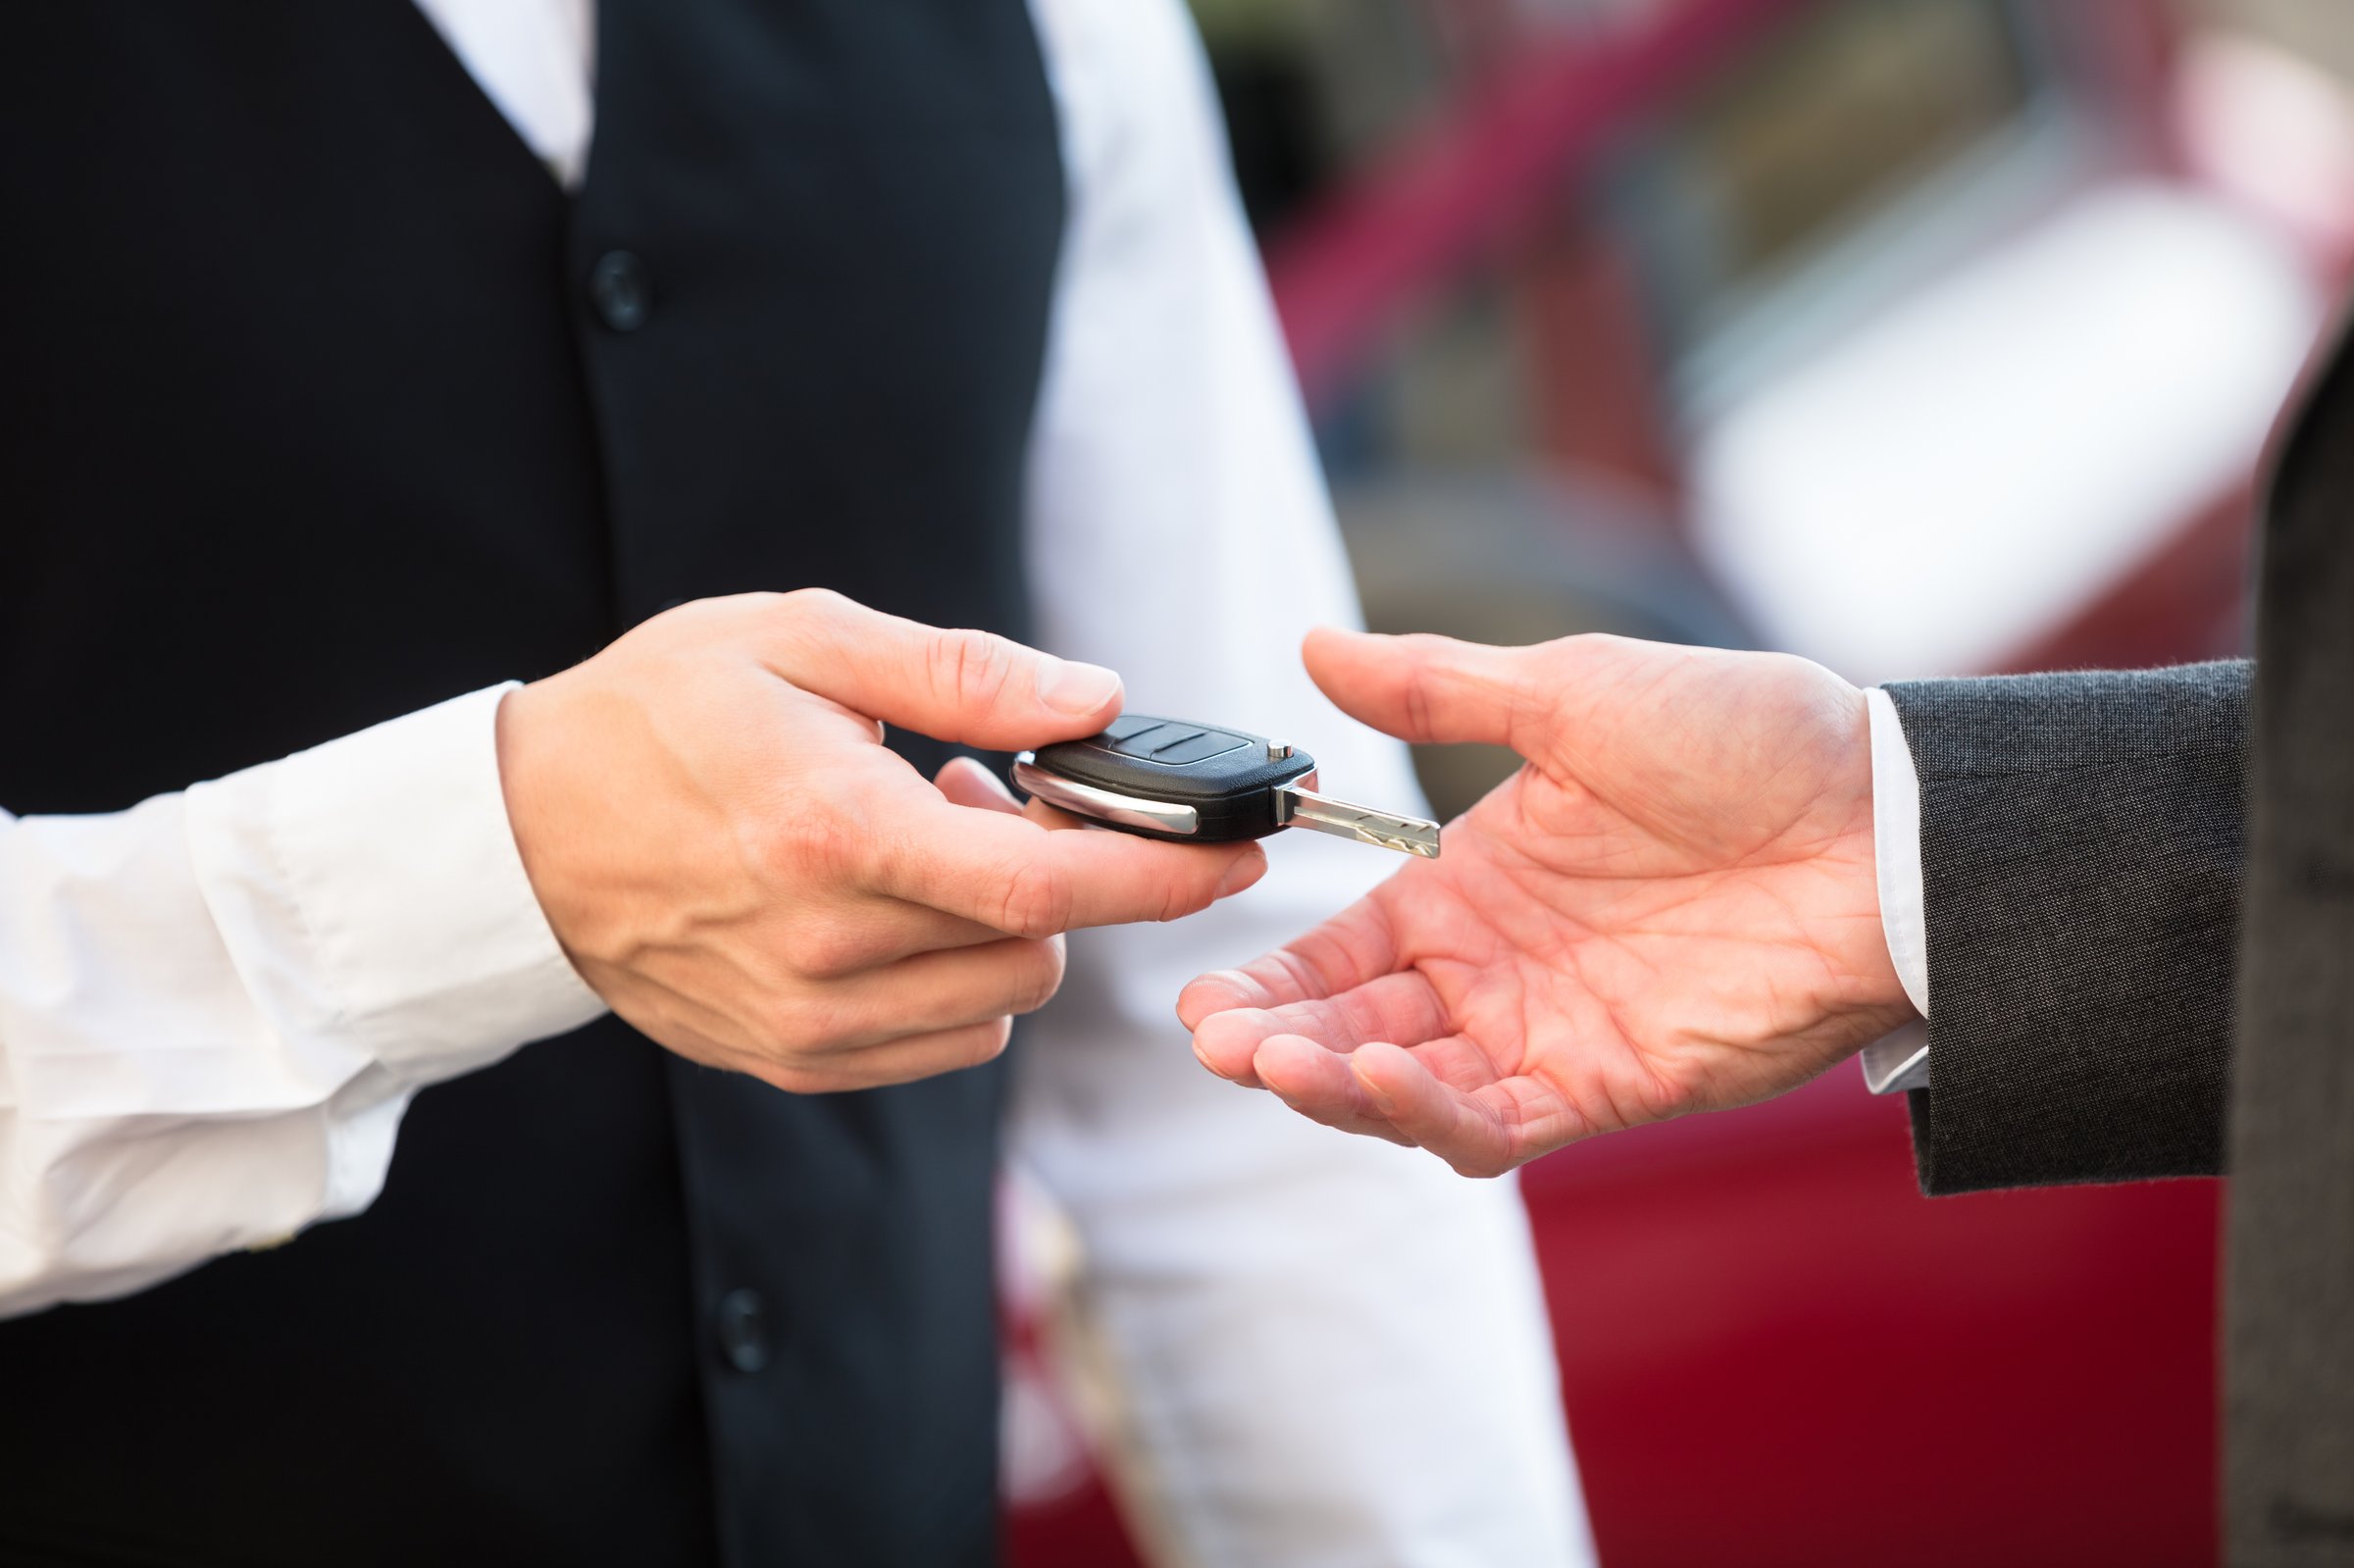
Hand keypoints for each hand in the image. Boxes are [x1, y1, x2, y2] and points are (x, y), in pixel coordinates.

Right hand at [499, 589, 1264, 1091]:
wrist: (516, 837)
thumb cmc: (655, 716)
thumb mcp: (800, 641)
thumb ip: (961, 674)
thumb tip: (1097, 698)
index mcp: (835, 832)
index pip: (1047, 881)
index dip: (1165, 872)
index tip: (1243, 849)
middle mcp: (827, 947)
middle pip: (1040, 942)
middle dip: (1063, 869)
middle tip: (990, 790)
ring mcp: (807, 1019)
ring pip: (1002, 996)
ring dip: (1006, 923)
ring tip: (921, 842)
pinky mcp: (792, 1058)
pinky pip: (946, 1038)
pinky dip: (959, 975)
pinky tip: (891, 907)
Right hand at [1180, 628, 1913, 1174]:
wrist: (1885, 819)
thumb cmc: (1746, 739)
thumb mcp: (1573, 694)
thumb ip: (1438, 691)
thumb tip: (1313, 646)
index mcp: (1472, 885)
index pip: (1338, 949)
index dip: (1265, 975)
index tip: (1198, 987)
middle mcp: (1496, 971)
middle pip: (1352, 1026)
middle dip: (1273, 1038)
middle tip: (1214, 1036)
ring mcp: (1548, 1034)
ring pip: (1407, 1089)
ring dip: (1332, 1083)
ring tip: (1274, 1059)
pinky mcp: (1610, 1087)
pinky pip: (1496, 1125)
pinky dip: (1428, 1111)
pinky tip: (1380, 1073)